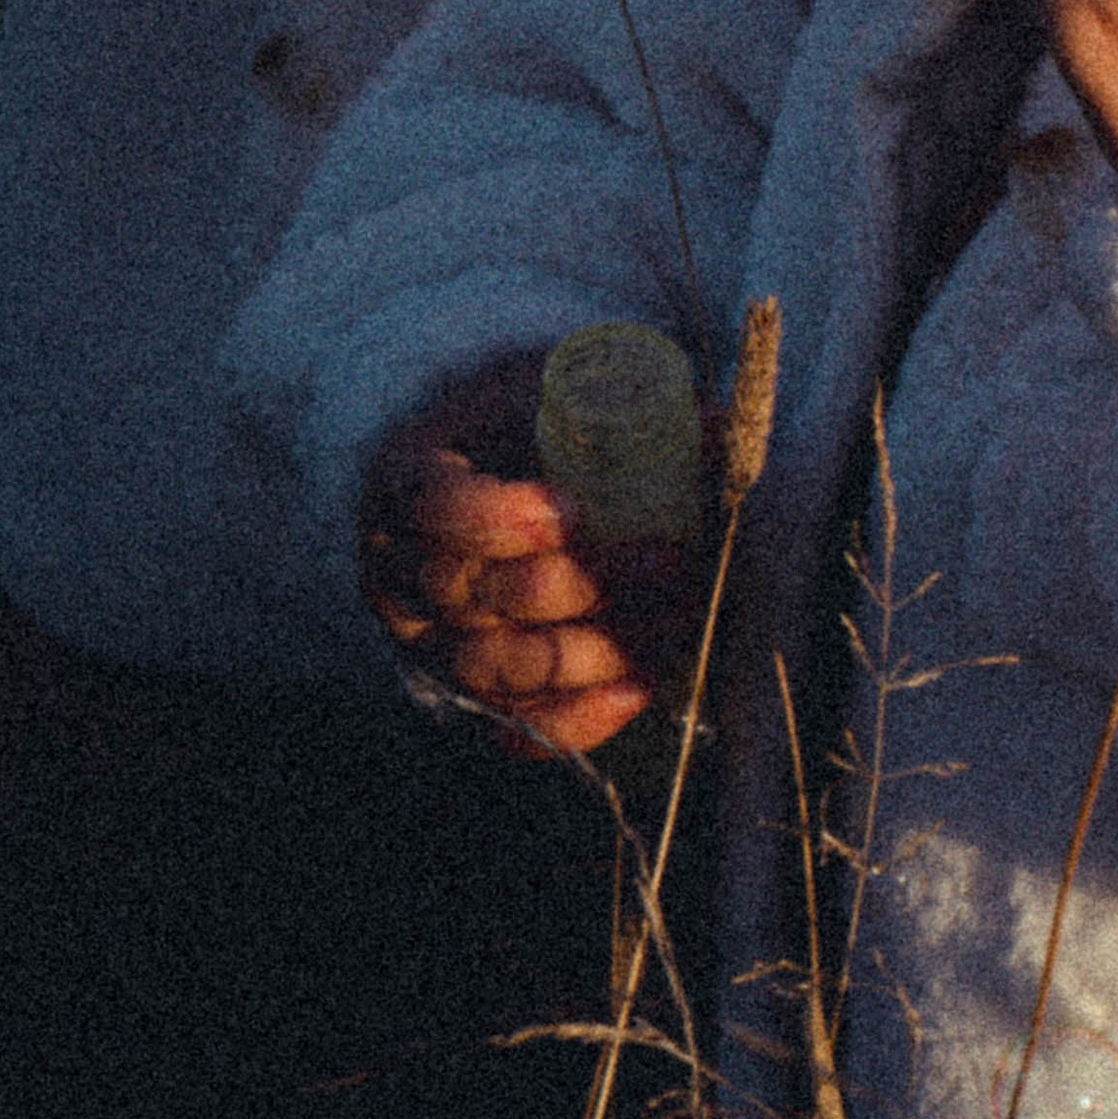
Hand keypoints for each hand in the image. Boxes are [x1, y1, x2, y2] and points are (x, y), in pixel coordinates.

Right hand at [359, 354, 698, 756]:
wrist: (476, 479)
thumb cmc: (516, 427)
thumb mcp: (546, 394)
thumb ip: (616, 404)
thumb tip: (719, 429)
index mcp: (404, 482)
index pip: (435, 510)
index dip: (500, 518)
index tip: (574, 507)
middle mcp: (398, 572)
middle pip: (479, 595)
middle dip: (585, 583)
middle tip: (674, 558)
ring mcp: (425, 641)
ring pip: (498, 667)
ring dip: (595, 650)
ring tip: (678, 619)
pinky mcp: (463, 692)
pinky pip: (511, 724)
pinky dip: (576, 717)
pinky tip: (638, 689)